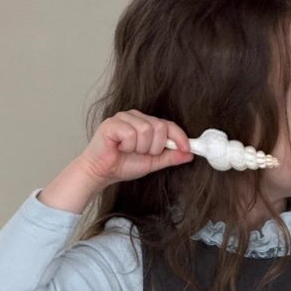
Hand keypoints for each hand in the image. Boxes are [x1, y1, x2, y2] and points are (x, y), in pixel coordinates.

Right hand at [79, 110, 193, 184]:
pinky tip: (119, 148)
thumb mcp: (153, 162)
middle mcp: (136, 117)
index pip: (168, 124)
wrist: (101, 172)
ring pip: (146, 130)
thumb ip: (170, 157)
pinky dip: (128, 146)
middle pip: (159, 127)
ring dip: (140, 148)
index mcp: (146, 123)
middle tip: (141, 154)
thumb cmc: (123, 165)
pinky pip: (131, 134)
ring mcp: (124, 117)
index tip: (188, 149)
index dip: (180, 136)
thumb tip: (189, 154)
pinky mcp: (112, 123)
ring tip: (128, 151)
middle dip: (154, 147)